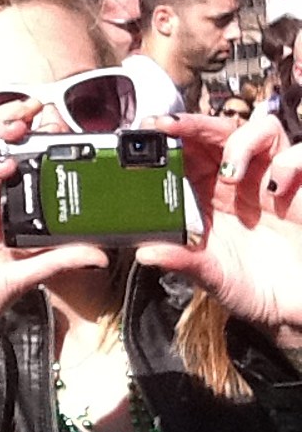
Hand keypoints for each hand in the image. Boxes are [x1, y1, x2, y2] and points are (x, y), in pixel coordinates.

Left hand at [137, 113, 301, 338]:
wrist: (300, 307)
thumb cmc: (256, 288)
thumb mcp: (214, 277)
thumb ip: (183, 261)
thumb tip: (145, 252)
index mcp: (210, 196)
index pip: (187, 154)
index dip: (168, 139)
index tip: (146, 132)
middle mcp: (240, 180)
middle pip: (217, 133)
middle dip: (192, 125)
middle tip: (167, 126)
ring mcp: (273, 179)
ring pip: (259, 130)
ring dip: (239, 141)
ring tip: (229, 173)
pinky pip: (300, 153)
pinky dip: (289, 161)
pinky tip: (277, 186)